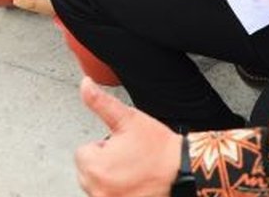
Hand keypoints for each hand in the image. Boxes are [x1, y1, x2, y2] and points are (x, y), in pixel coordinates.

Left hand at [75, 77, 181, 196]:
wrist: (184, 172)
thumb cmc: (159, 149)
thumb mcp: (128, 119)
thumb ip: (100, 102)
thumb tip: (85, 84)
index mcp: (95, 168)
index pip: (83, 152)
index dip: (103, 146)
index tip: (122, 147)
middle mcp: (98, 190)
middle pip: (88, 170)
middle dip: (105, 163)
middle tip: (130, 158)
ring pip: (98, 184)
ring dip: (110, 178)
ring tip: (133, 171)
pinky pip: (109, 194)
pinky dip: (118, 190)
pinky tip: (135, 183)